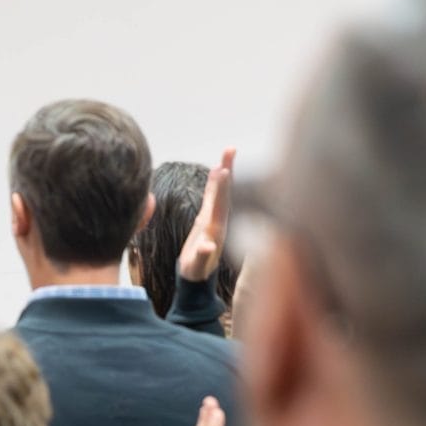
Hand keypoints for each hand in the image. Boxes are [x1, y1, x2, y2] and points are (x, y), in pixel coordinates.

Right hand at [178, 148, 235, 283]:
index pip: (218, 204)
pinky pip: (213, 195)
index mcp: (216, 229)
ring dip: (224, 171)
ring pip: (221, 191)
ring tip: (228, 152)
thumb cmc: (195, 271)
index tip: (222, 169)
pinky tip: (216, 169)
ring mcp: (214, 218)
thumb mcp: (196, 265)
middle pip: (224, 192)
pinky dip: (215, 181)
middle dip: (227, 170)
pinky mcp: (208, 218)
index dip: (220, 188)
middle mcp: (218, 220)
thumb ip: (202, 256)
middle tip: (230, 149)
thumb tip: (208, 246)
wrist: (197, 276)